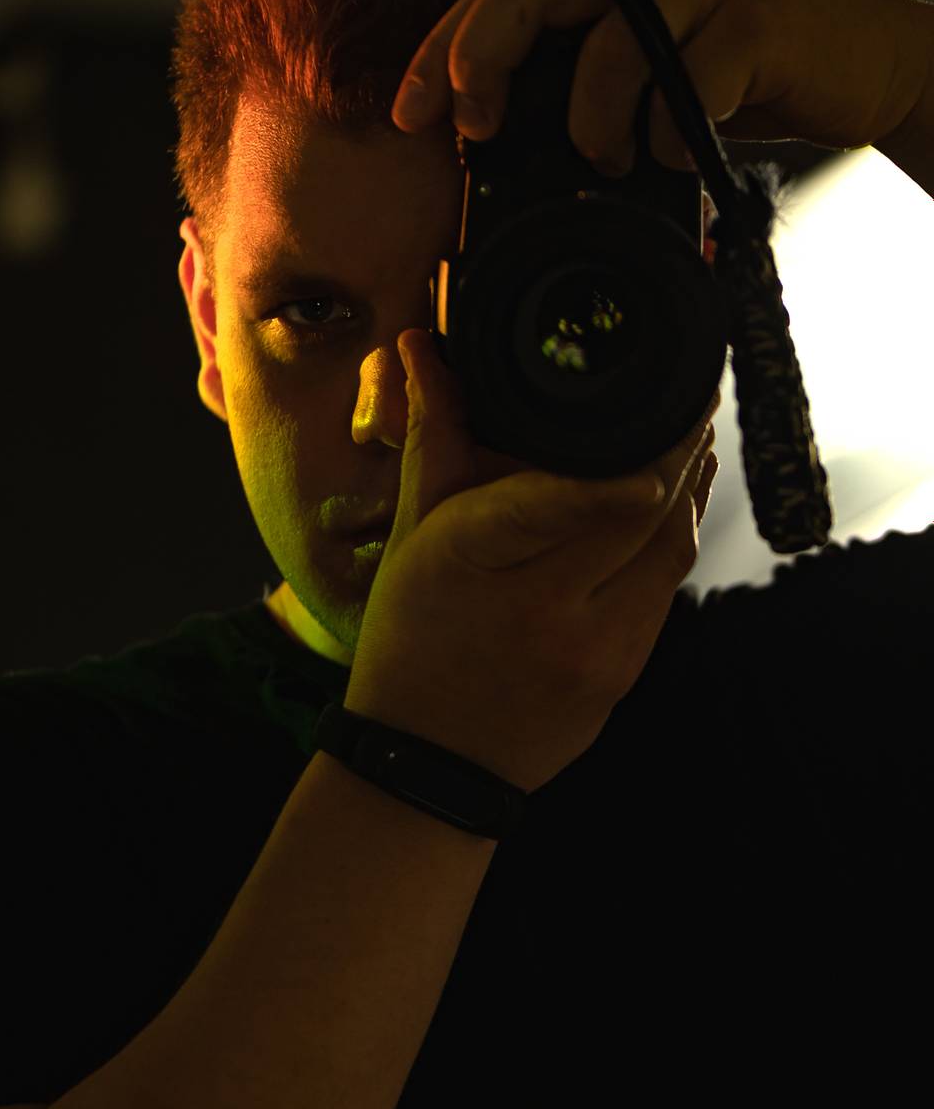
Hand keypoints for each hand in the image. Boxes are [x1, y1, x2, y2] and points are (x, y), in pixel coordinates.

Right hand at [346, 329, 718, 795]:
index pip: (563, 501)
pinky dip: (675, 534)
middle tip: (696, 388)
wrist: (428, 764)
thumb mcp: (413, 533)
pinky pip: (666, 587)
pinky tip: (676, 497)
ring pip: (669, 549)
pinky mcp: (626, 674)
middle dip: (681, 448)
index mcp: (479, 563)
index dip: (630, 458)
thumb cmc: (411, 636)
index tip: (671, 409)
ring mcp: (596, 650)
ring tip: (697, 430)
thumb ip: (436, 433)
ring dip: (691, 487)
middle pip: (640, 515)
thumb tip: (423, 344)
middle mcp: (546, 609)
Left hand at [390, 0, 933, 175]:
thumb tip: (497, 168)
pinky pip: (696, 74)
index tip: (407, 116)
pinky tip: (672, 160)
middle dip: (483, 53)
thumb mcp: (642, 90)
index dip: (441, 51)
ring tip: (601, 160)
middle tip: (473, 122)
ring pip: (614, 34)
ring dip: (592, 113)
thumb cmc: (733, 81)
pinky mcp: (755, 20)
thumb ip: (579, 104)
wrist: (851, 62)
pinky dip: (672, 130)